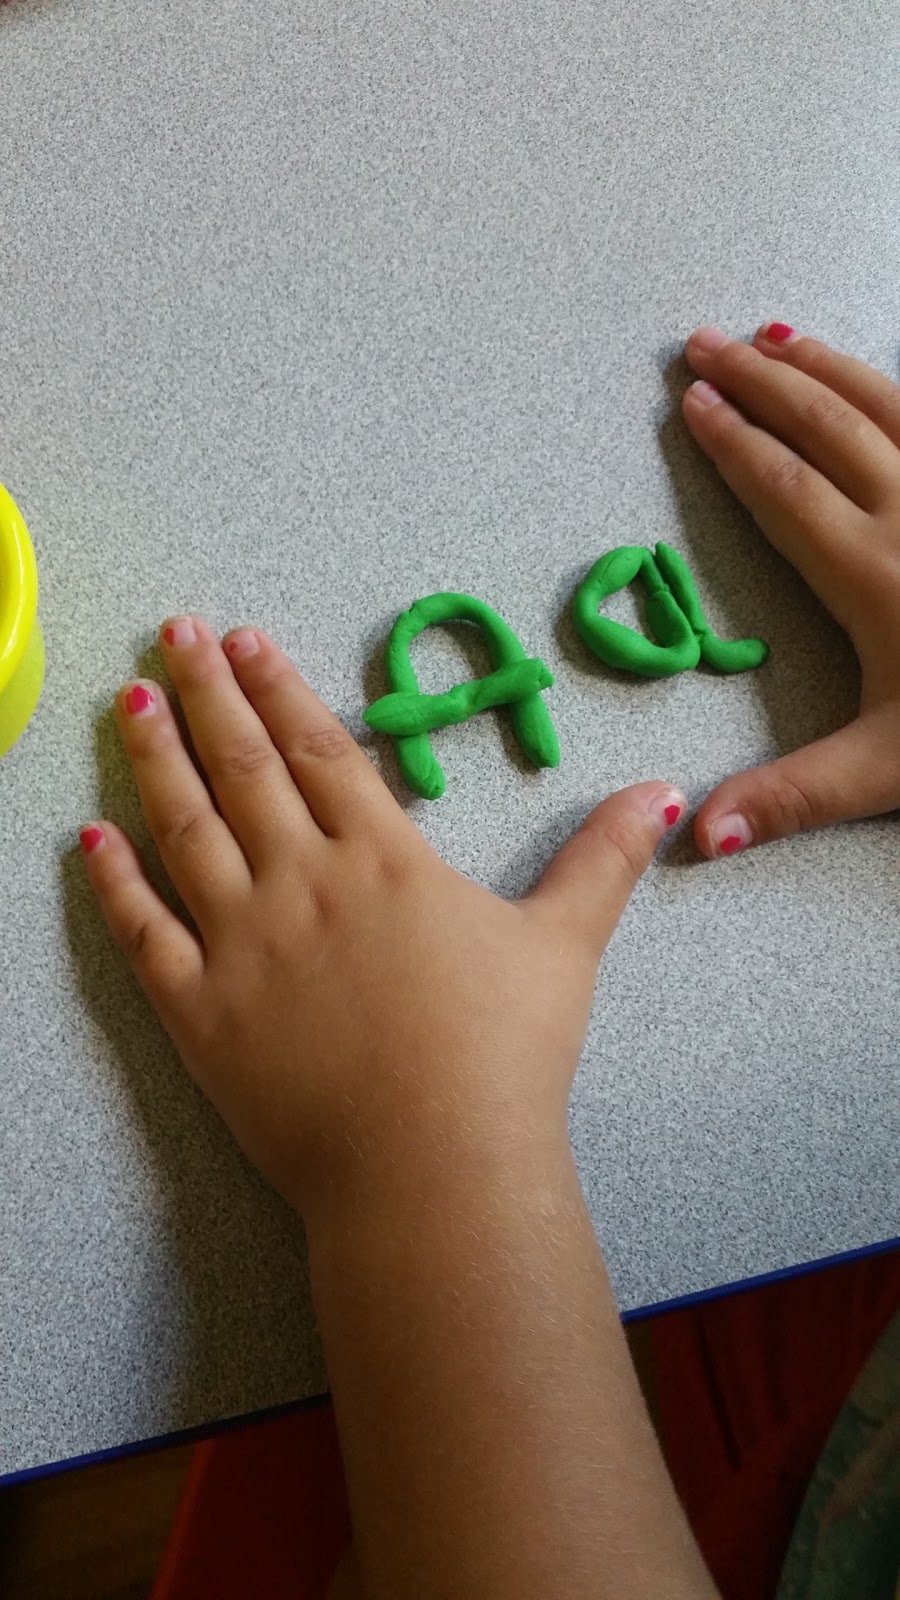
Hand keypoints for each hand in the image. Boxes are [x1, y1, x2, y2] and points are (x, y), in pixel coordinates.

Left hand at [80, 618, 683, 1212]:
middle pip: (242, 766)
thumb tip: (665, 794)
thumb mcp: (566, 945)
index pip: (319, 750)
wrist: (433, 1168)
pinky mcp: (200, 1013)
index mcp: (383, 859)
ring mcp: (243, 945)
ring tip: (128, 702)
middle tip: (171, 633)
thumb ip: (604, 860)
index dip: (280, 689)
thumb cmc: (504, 1056)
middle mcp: (303, 883)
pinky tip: (89, 838)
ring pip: (185, 829)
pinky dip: (113, 883)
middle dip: (204, 692)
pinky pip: (144, 933)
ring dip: (153, 760)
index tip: (243, 640)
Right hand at [683, 322, 899, 855]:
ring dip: (824, 365)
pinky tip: (882, 374)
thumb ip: (797, 793)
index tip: (689, 400)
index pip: (784, 487)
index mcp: (874, 574)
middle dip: (758, 381)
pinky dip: (896, 385)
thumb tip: (702, 834)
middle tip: (701, 344)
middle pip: (824, 425)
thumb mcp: (889, 769)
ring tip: (772, 337)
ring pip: (887, 402)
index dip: (731, 441)